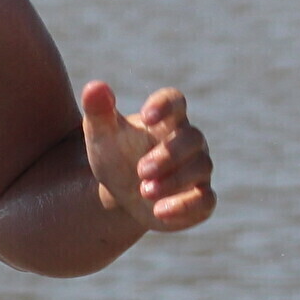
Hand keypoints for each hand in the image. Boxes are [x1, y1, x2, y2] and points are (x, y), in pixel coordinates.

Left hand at [80, 80, 214, 232]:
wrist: (120, 194)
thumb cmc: (115, 155)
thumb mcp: (101, 134)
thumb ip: (98, 110)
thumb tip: (95, 87)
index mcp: (166, 120)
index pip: (175, 101)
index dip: (165, 106)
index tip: (147, 116)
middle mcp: (188, 142)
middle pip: (192, 138)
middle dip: (169, 154)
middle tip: (141, 170)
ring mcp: (197, 171)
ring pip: (201, 167)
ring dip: (174, 180)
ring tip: (144, 191)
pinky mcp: (199, 200)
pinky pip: (205, 201)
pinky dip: (186, 207)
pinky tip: (159, 212)